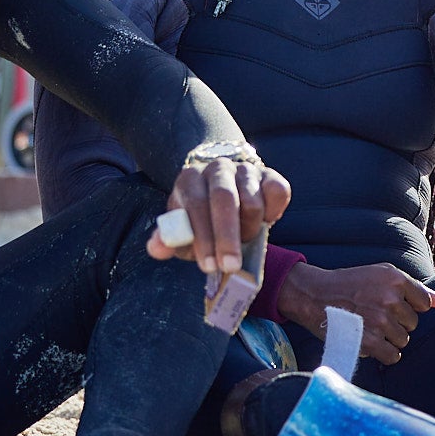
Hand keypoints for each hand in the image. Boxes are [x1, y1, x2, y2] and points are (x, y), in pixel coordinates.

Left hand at [146, 159, 290, 277]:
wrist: (223, 193)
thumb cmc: (200, 218)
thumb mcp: (181, 229)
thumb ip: (168, 239)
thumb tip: (156, 248)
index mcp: (190, 179)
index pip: (195, 205)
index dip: (202, 236)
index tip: (208, 266)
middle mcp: (217, 169)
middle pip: (224, 199)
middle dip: (227, 237)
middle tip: (231, 266)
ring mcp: (245, 170)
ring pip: (253, 201)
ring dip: (250, 229)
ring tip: (244, 240)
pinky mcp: (270, 174)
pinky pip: (278, 192)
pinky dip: (273, 212)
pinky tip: (264, 223)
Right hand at [276, 262, 434, 364]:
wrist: (314, 295)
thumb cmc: (349, 284)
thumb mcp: (381, 275)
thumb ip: (413, 288)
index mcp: (395, 278)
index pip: (424, 303)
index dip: (409, 307)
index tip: (391, 306)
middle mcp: (389, 298)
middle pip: (413, 323)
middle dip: (397, 323)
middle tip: (375, 316)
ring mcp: (380, 321)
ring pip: (403, 340)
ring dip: (389, 338)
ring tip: (369, 327)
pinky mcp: (370, 341)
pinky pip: (392, 356)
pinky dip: (384, 353)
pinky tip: (370, 343)